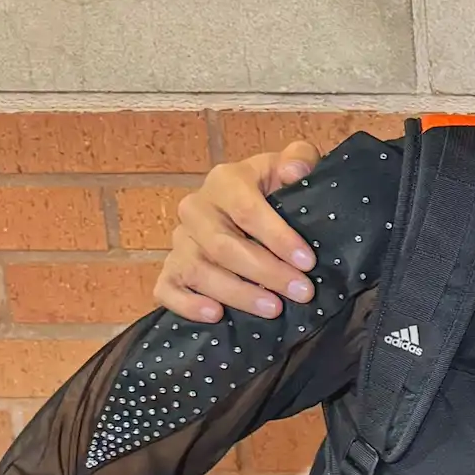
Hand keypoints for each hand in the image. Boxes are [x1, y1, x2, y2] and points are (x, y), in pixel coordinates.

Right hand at [154, 140, 321, 323]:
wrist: (253, 207)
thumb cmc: (276, 190)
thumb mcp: (293, 167)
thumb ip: (301, 159)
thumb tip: (295, 171)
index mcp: (225, 181)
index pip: (247, 211)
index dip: (278, 238)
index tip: (308, 262)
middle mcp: (195, 209)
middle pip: (223, 246)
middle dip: (266, 272)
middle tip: (301, 292)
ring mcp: (179, 241)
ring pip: (198, 271)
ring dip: (237, 293)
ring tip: (274, 309)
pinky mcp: (170, 269)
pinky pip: (167, 289)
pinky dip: (187, 305)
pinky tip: (216, 315)